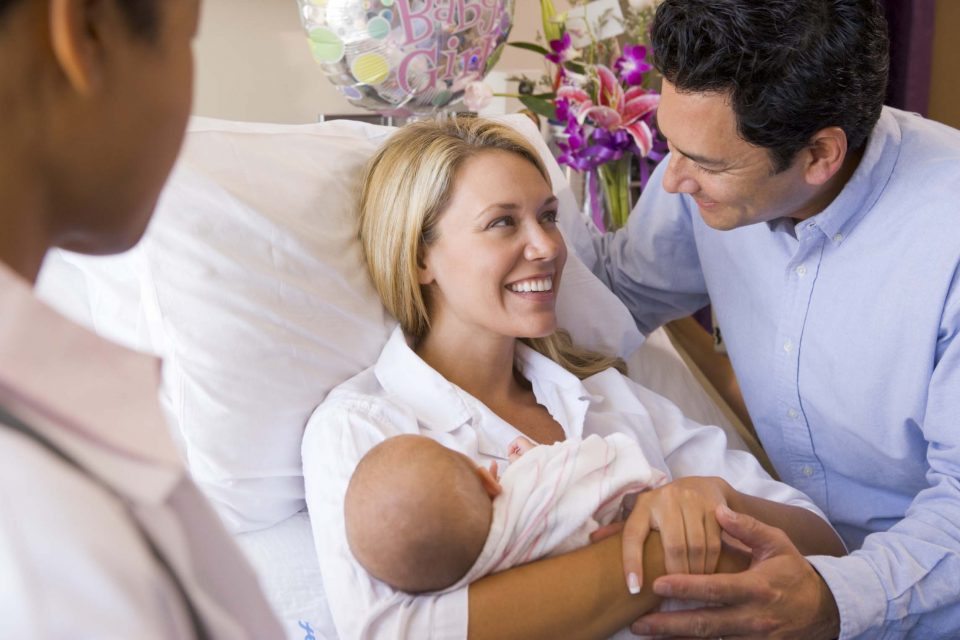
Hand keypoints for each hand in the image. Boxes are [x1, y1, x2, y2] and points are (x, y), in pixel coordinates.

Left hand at [620, 476, 729, 592]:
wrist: (703, 487)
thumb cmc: (666, 508)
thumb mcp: (644, 514)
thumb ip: (622, 530)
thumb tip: (592, 541)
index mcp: (643, 504)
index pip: (632, 535)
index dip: (631, 563)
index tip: (633, 589)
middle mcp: (666, 498)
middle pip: (673, 546)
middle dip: (676, 574)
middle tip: (677, 594)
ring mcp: (692, 501)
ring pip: (696, 547)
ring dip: (695, 573)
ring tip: (692, 587)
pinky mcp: (714, 506)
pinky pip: (714, 543)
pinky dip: (711, 564)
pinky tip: (707, 574)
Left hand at [631, 505, 840, 638]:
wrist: (823, 610)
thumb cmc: (792, 572)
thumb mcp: (776, 544)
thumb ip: (747, 528)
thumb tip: (719, 510)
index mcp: (756, 588)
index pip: (715, 589)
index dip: (686, 588)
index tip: (657, 583)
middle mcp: (752, 618)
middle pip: (705, 624)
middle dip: (669, 625)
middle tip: (638, 623)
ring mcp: (752, 639)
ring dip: (675, 639)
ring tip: (645, 634)